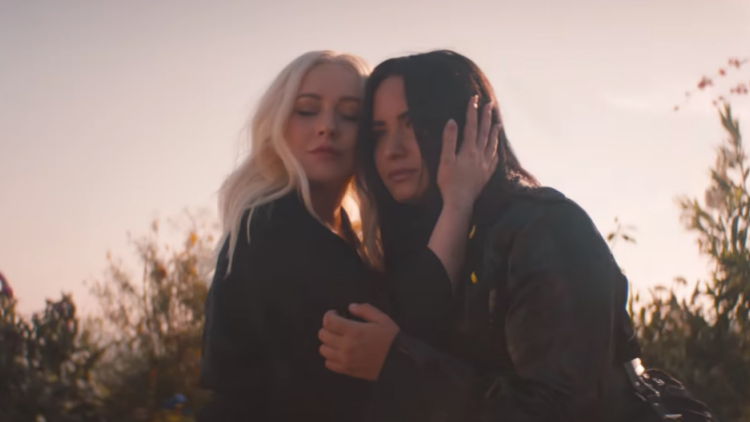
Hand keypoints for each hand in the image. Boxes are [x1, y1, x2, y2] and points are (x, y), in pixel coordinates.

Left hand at [318, 303, 399, 380]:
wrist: (399, 362)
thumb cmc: (391, 339)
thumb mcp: (382, 318)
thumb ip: (365, 310)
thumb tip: (350, 307)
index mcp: (354, 331)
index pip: (328, 322)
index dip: (329, 315)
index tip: (335, 314)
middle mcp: (346, 346)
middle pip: (323, 335)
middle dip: (327, 328)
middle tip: (336, 326)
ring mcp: (345, 360)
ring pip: (323, 350)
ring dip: (328, 343)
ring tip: (337, 340)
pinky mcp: (347, 371)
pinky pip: (329, 364)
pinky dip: (331, 357)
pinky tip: (340, 353)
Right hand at [437, 95, 499, 210]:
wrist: (460, 202)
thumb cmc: (449, 182)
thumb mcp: (445, 160)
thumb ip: (449, 140)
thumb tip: (452, 121)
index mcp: (469, 150)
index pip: (471, 126)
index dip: (472, 111)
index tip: (474, 99)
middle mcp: (480, 155)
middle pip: (484, 132)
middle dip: (486, 117)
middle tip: (489, 104)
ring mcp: (485, 165)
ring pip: (492, 144)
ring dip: (494, 132)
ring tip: (497, 122)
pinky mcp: (486, 174)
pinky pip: (494, 159)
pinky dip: (495, 150)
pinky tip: (496, 148)